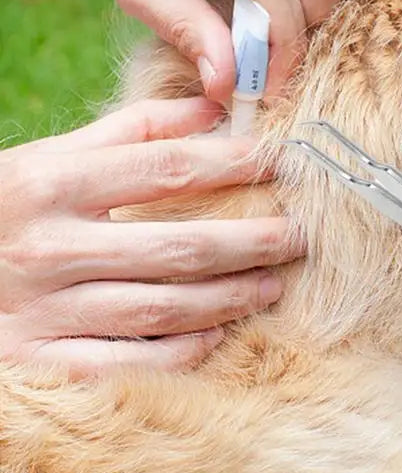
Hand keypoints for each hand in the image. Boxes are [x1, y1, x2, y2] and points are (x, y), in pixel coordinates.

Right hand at [0, 98, 300, 377]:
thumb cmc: (4, 207)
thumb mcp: (52, 157)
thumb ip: (130, 131)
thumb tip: (210, 109)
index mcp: (54, 183)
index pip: (169, 169)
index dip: (236, 165)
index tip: (281, 163)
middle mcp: (51, 247)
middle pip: (179, 245)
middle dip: (253, 241)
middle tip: (301, 236)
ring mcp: (45, 310)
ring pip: (164, 308)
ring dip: (231, 297)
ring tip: (274, 284)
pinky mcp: (40, 362)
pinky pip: (129, 363)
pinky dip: (182, 351)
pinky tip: (219, 333)